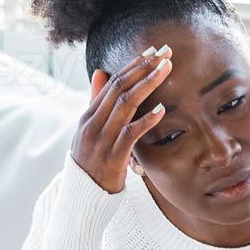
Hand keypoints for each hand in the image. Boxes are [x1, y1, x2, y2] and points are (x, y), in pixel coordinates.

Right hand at [71, 45, 172, 193]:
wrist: (82, 197)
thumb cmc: (92, 163)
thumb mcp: (91, 131)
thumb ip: (97, 103)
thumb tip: (100, 72)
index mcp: (88, 116)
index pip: (112, 82)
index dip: (133, 65)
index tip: (152, 51)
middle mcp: (92, 123)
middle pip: (119, 87)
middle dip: (143, 67)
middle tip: (165, 52)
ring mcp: (101, 139)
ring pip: (125, 104)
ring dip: (148, 84)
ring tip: (167, 69)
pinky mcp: (112, 157)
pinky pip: (130, 134)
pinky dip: (146, 120)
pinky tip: (162, 109)